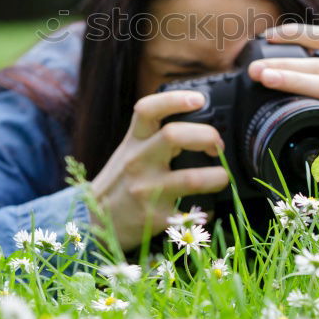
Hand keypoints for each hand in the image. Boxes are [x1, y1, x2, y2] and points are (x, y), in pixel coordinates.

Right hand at [88, 91, 227, 251]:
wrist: (95, 219)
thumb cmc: (123, 179)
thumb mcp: (132, 150)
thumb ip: (156, 135)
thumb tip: (201, 118)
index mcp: (135, 141)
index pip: (148, 109)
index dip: (175, 99)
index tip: (199, 99)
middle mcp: (138, 162)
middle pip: (173, 135)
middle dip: (206, 135)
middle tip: (217, 145)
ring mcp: (146, 190)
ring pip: (192, 179)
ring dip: (218, 176)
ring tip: (222, 176)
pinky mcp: (156, 218)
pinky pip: (192, 213)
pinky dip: (208, 209)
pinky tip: (207, 206)